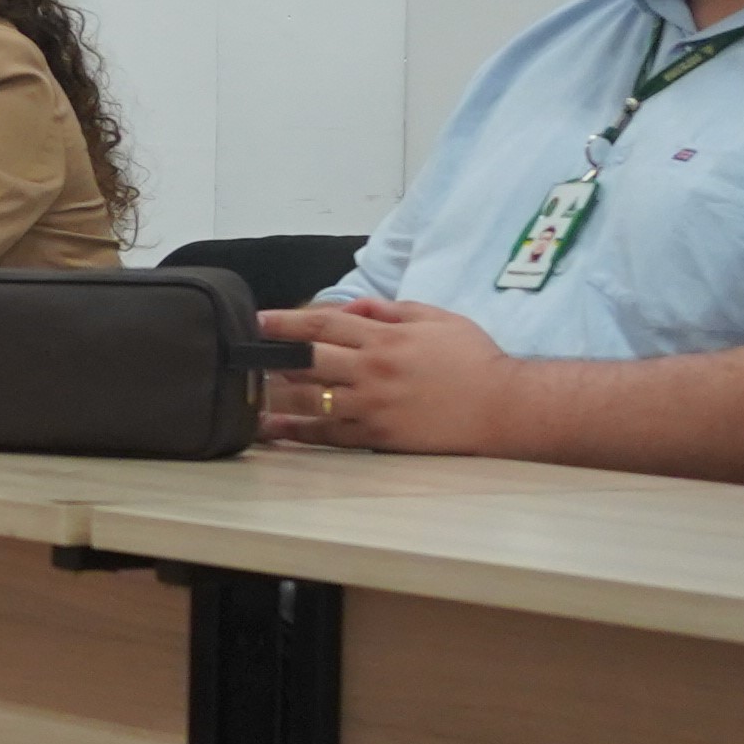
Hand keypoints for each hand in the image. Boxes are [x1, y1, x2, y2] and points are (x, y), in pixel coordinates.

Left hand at [265, 295, 504, 452]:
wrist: (504, 406)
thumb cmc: (473, 360)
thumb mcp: (436, 319)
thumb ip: (391, 310)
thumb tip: (352, 307)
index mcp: (385, 338)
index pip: (322, 325)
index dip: (285, 323)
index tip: (257, 321)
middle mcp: (371, 370)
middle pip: (306, 359)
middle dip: (269, 355)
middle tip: (239, 354)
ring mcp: (372, 405)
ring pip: (308, 398)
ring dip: (272, 395)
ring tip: (244, 392)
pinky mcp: (377, 435)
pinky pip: (326, 434)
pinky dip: (294, 432)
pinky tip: (268, 430)